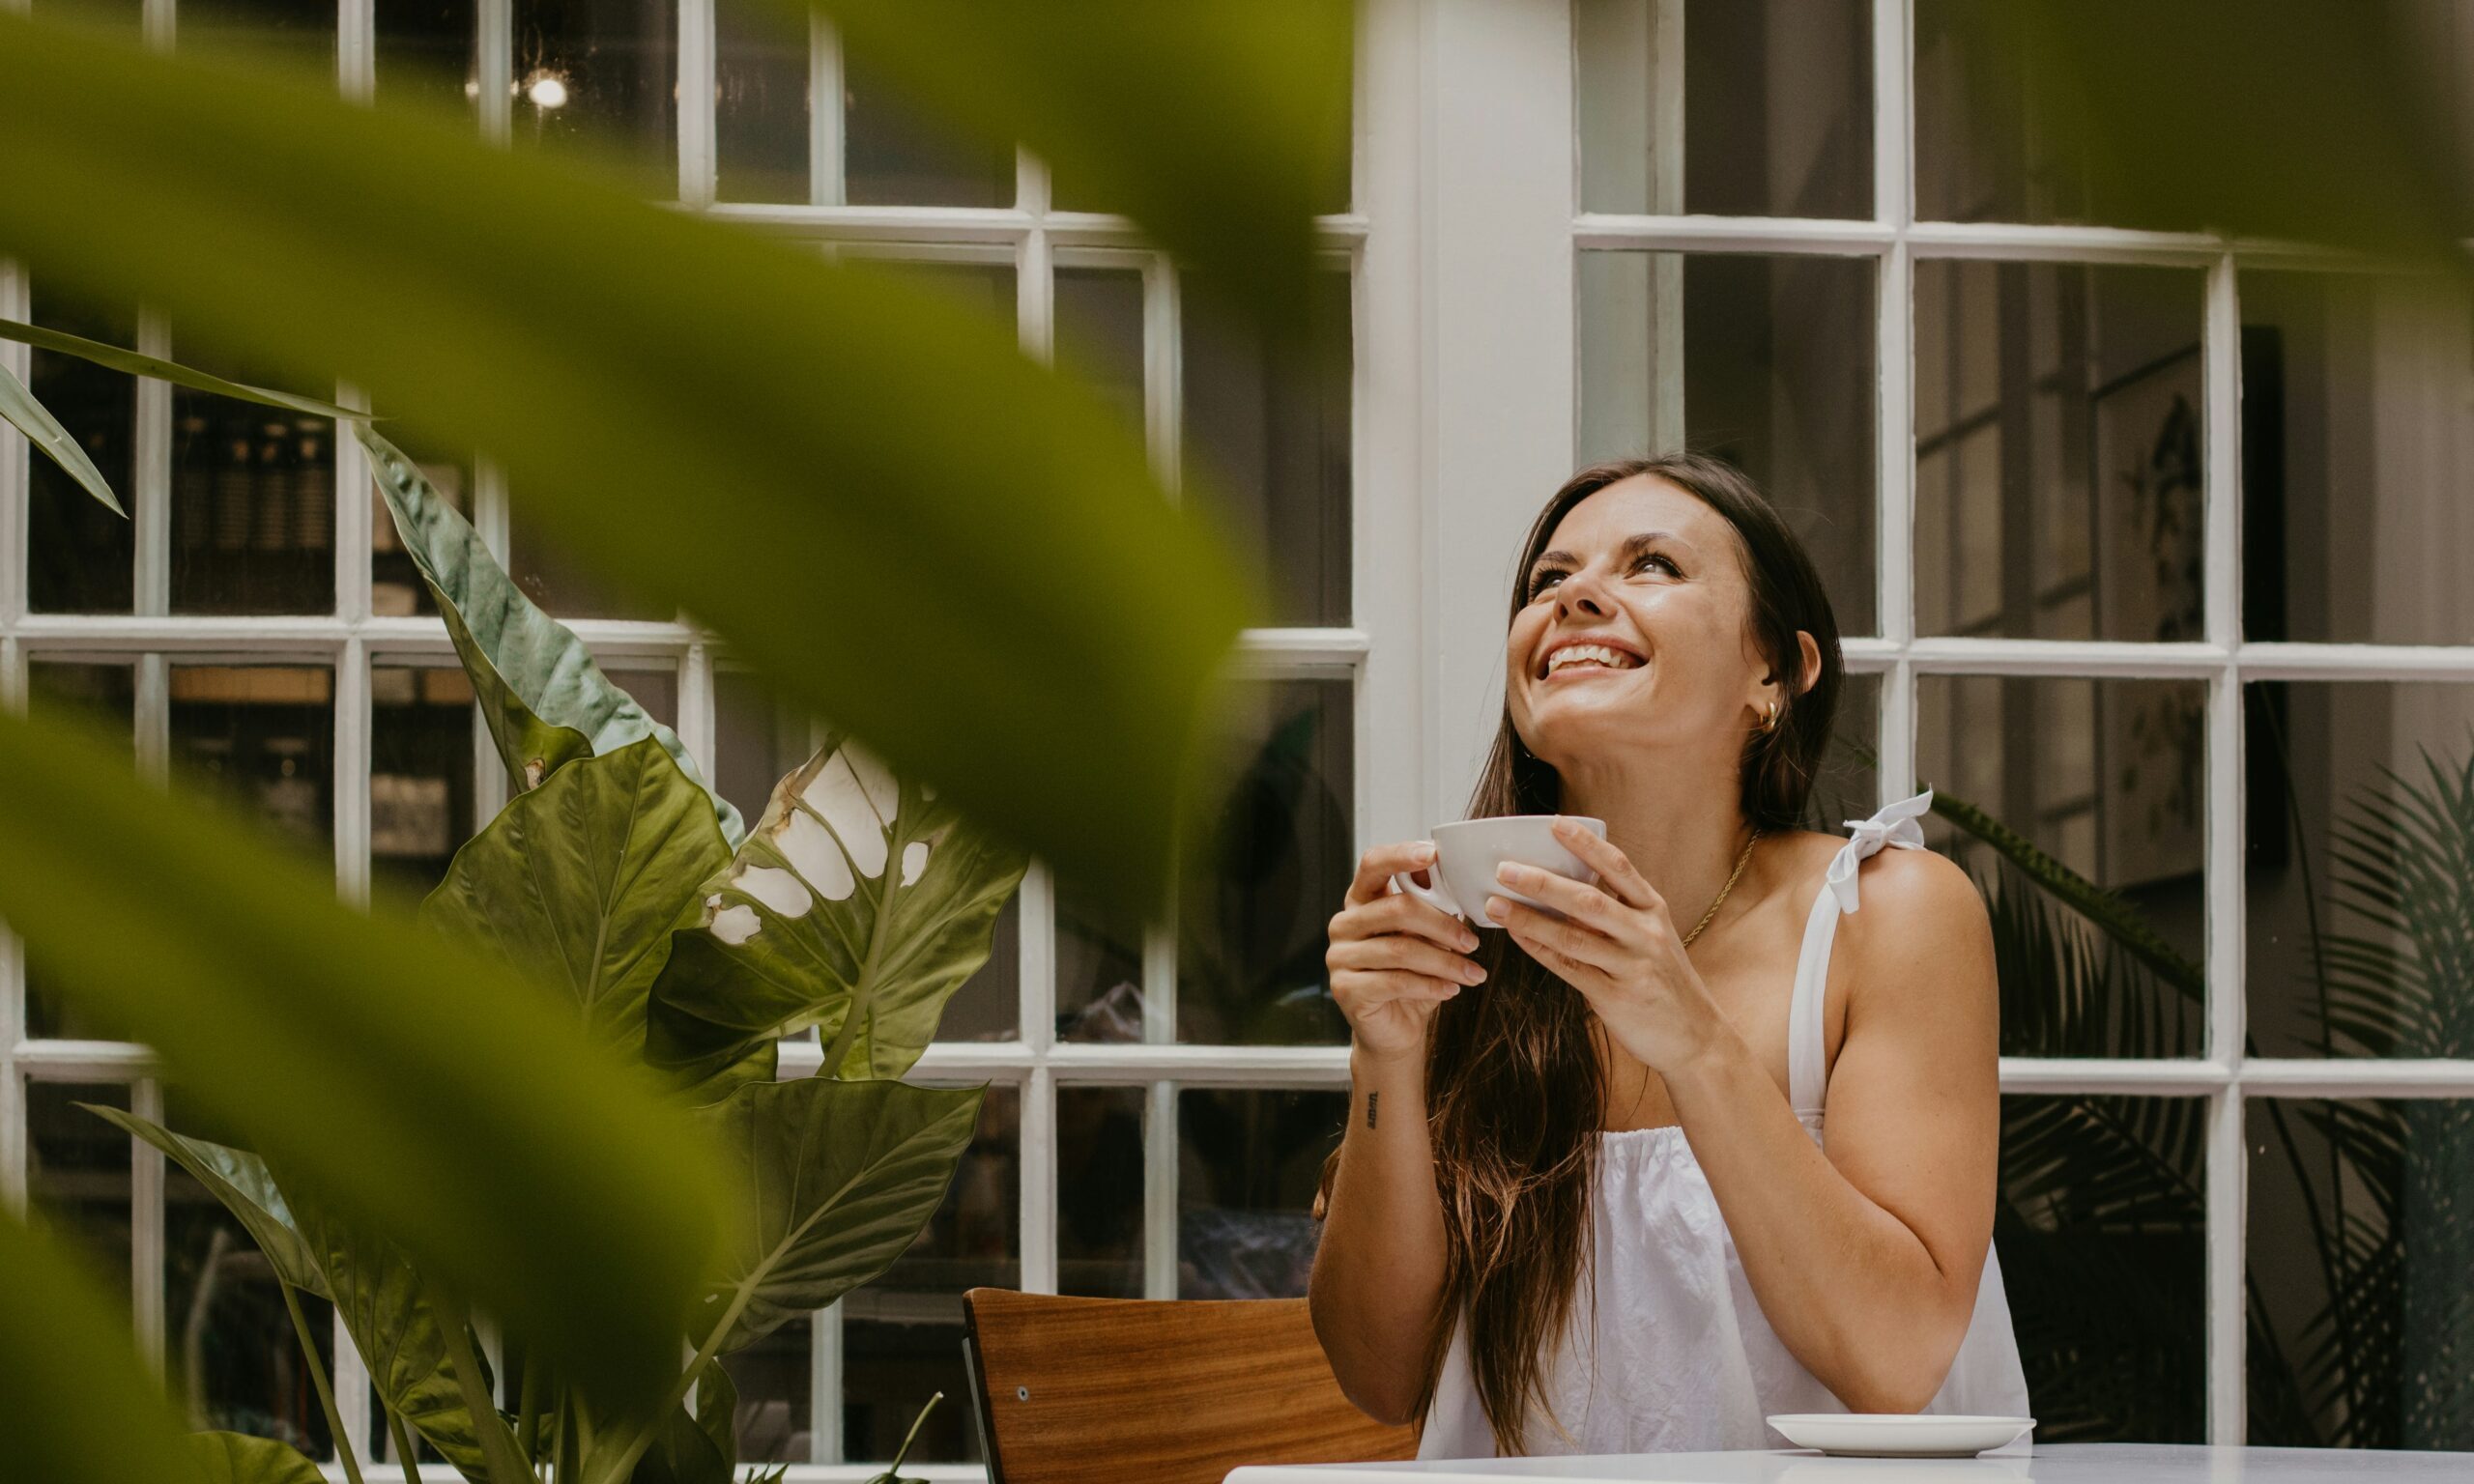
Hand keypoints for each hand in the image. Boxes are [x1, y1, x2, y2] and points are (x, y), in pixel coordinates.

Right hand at [1327, 841, 1486, 1062]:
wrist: (1395, 1029)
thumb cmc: (1412, 976)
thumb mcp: (1428, 938)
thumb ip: (1434, 910)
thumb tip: (1459, 886)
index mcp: (1362, 900)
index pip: (1373, 864)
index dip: (1401, 856)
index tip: (1432, 854)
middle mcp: (1345, 924)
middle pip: (1396, 909)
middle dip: (1442, 925)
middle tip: (1472, 942)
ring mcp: (1339, 957)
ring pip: (1401, 950)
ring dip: (1445, 962)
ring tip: (1472, 972)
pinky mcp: (1345, 989)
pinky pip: (1396, 982)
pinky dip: (1431, 986)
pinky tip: (1451, 989)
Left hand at [1484, 819, 1726, 1072]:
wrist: (1696, 1037)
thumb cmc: (1665, 982)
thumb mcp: (1654, 938)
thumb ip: (1619, 913)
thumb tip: (1566, 886)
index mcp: (1654, 911)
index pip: (1619, 867)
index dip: (1586, 844)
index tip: (1554, 823)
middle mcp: (1645, 934)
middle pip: (1588, 900)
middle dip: (1542, 882)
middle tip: (1504, 869)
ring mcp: (1632, 966)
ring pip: (1572, 936)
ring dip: (1529, 918)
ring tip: (1494, 904)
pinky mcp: (1616, 996)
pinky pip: (1569, 969)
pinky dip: (1539, 950)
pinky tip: (1517, 936)